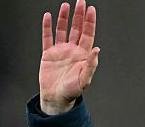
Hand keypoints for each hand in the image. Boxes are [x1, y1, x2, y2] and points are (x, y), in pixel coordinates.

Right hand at [39, 0, 99, 114]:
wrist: (56, 99)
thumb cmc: (72, 92)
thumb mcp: (84, 80)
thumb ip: (91, 65)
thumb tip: (97, 50)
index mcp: (83, 55)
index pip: (88, 34)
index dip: (89, 22)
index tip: (91, 9)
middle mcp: (72, 50)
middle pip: (77, 29)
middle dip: (79, 15)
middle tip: (80, 2)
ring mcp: (60, 51)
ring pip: (63, 30)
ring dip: (64, 18)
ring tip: (66, 6)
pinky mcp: (48, 54)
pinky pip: (47, 37)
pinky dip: (47, 27)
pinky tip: (48, 16)